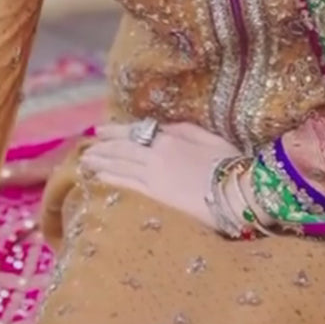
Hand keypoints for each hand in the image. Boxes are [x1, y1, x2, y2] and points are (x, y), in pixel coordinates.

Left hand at [80, 121, 240, 228]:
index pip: (136, 131)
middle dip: (103, 147)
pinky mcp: (157, 195)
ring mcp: (155, 175)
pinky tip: (100, 177)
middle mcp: (157, 154)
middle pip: (123, 148)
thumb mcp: (208, 136)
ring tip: (86, 161)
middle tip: (86, 148)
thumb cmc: (230, 162)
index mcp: (171, 137)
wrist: (238, 189)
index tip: (100, 130)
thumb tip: (162, 128)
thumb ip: (183, 130)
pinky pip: (128, 184)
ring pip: (121, 165)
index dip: (115, 131)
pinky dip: (112, 178)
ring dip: (101, 162)